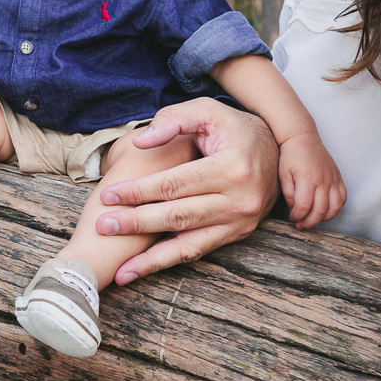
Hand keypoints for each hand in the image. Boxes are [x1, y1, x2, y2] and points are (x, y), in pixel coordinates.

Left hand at [95, 98, 281, 284]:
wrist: (278, 149)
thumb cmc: (234, 127)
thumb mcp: (207, 111)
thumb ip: (173, 120)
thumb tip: (141, 142)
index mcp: (230, 167)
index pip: (173, 184)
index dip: (138, 190)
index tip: (108, 195)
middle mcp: (239, 199)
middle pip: (177, 215)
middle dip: (136, 223)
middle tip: (102, 226)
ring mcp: (240, 221)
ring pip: (188, 243)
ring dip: (150, 258)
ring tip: (119, 269)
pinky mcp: (239, 233)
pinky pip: (199, 251)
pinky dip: (169, 262)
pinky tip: (143, 269)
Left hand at [279, 133, 345, 228]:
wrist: (302, 137)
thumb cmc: (290, 155)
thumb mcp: (283, 174)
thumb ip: (289, 194)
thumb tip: (296, 209)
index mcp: (307, 179)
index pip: (304, 207)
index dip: (297, 216)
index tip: (292, 217)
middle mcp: (323, 180)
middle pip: (320, 211)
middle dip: (309, 222)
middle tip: (301, 224)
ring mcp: (333, 178)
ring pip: (335, 207)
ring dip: (324, 218)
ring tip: (314, 218)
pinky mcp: (338, 176)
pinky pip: (343, 197)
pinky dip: (336, 207)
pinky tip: (326, 209)